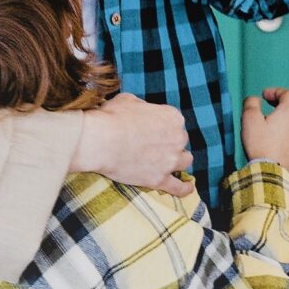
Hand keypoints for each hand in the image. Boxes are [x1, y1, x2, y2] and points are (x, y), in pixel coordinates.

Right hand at [76, 92, 192, 195]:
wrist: (100, 141)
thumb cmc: (112, 118)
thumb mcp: (129, 100)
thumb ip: (143, 106)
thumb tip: (142, 111)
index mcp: (172, 116)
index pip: (174, 123)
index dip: (162, 127)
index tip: (151, 130)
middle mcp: (177, 138)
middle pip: (180, 141)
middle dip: (170, 143)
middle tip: (153, 146)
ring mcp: (170, 160)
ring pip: (184, 161)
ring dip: (177, 161)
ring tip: (168, 163)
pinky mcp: (159, 179)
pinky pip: (179, 187)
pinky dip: (185, 188)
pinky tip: (188, 188)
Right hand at [240, 87, 288, 173]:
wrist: (270, 173)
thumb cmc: (260, 145)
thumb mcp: (249, 119)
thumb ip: (251, 103)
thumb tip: (254, 99)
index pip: (288, 93)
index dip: (275, 91)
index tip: (264, 95)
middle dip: (281, 103)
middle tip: (268, 105)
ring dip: (286, 118)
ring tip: (273, 123)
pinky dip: (288, 132)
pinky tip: (277, 139)